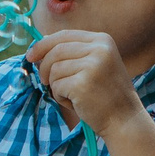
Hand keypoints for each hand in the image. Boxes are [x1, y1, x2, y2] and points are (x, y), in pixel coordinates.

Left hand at [27, 28, 146, 136]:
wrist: (124, 120)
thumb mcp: (95, 65)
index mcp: (103, 40)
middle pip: (56, 50)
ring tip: (74, 96)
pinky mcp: (83, 83)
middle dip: (44, 67)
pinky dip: (61, 97)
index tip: (30, 55)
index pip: (64, 35)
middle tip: (46, 82)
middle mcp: (99, 49)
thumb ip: (73, 52)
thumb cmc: (105, 95)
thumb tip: (40, 43)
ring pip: (54, 69)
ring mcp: (92, 65)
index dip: (43, 44)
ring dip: (57, 86)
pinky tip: (77, 103)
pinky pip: (57, 86)